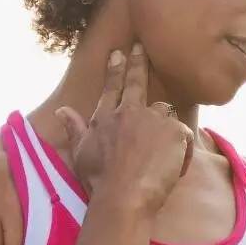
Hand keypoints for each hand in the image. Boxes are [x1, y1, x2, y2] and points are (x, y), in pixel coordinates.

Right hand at [54, 43, 194, 214]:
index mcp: (105, 118)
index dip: (115, 69)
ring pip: (165, 111)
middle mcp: (128, 112)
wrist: (124, 196)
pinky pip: (184, 135)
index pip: (110, 87)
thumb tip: (61, 111)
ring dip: (166, 125)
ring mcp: (153, 119)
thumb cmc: (100, 181)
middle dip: (138, 63)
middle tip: (141, 48)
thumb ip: (74, 129)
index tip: (118, 53)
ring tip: (164, 151)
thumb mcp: (81, 154)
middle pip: (136, 82)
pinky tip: (174, 168)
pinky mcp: (175, 130)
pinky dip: (182, 151)